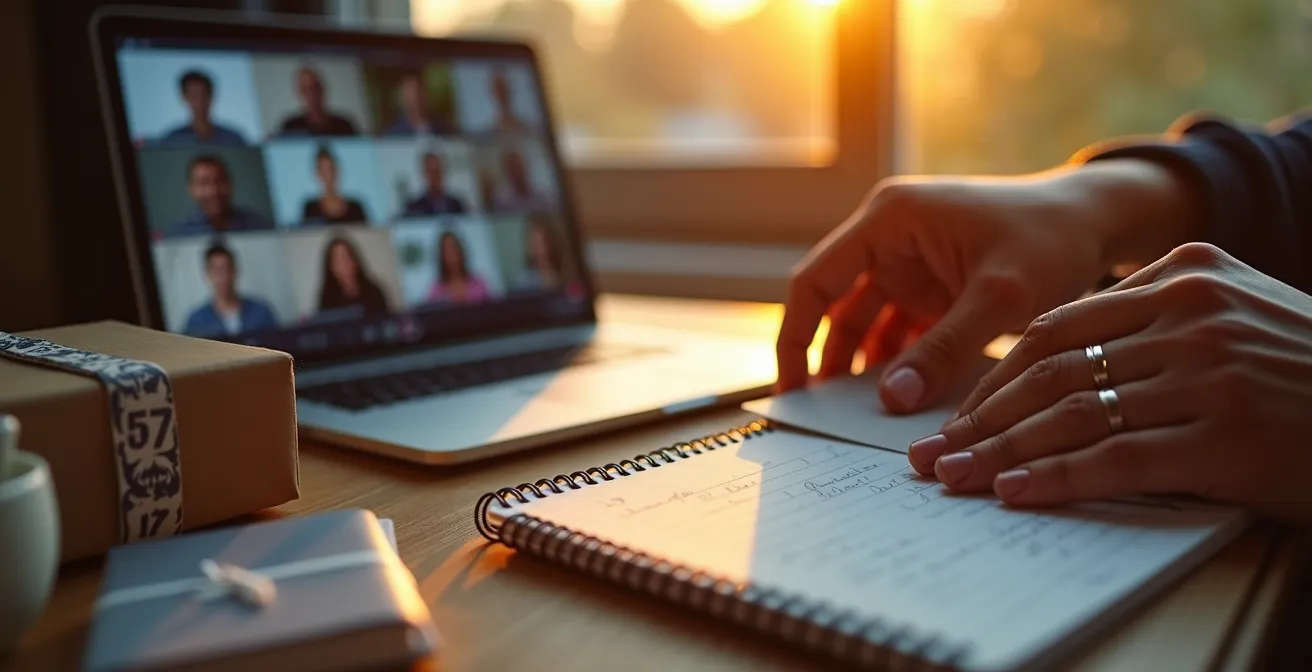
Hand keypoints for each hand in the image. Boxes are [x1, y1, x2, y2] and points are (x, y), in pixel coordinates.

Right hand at [776, 159, 1193, 412]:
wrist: (1101, 221)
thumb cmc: (1053, 238)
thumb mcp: (1002, 297)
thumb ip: (944, 349)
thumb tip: (891, 400)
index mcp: (889, 219)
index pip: (815, 281)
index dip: (796, 337)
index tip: (793, 389)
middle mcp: (890, 237)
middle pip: (835, 307)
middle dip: (828, 360)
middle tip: (822, 416)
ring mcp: (910, 263)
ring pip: (866, 324)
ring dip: (865, 367)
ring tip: (861, 416)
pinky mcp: (934, 287)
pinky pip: (901, 332)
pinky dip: (900, 364)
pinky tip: (904, 400)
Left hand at [910, 243, 1311, 520]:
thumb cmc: (1303, 368)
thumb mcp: (1235, 309)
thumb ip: (1153, 314)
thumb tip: (1049, 357)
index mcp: (1184, 274)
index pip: (1055, 328)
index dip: (993, 377)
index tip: (955, 414)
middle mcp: (1191, 315)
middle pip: (1050, 370)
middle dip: (979, 418)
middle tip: (929, 452)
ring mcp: (1210, 373)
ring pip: (1073, 414)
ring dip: (1000, 453)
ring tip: (952, 478)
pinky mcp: (1226, 435)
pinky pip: (1117, 458)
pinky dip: (1055, 478)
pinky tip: (1012, 492)